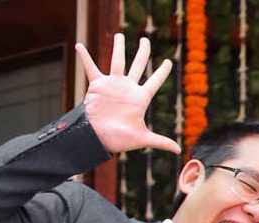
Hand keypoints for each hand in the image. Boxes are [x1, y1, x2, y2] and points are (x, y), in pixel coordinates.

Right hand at [76, 35, 177, 155]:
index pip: (154, 82)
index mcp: (140, 98)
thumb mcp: (143, 138)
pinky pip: (90, 68)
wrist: (99, 137)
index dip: (162, 72)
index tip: (169, 61)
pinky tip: (79, 46)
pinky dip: (85, 57)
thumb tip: (178, 151)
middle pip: (138, 65)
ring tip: (119, 35)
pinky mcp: (98, 85)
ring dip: (118, 48)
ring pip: (117, 61)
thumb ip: (160, 141)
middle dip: (143, 52)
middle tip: (145, 40)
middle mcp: (128, 88)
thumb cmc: (120, 140)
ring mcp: (113, 85)